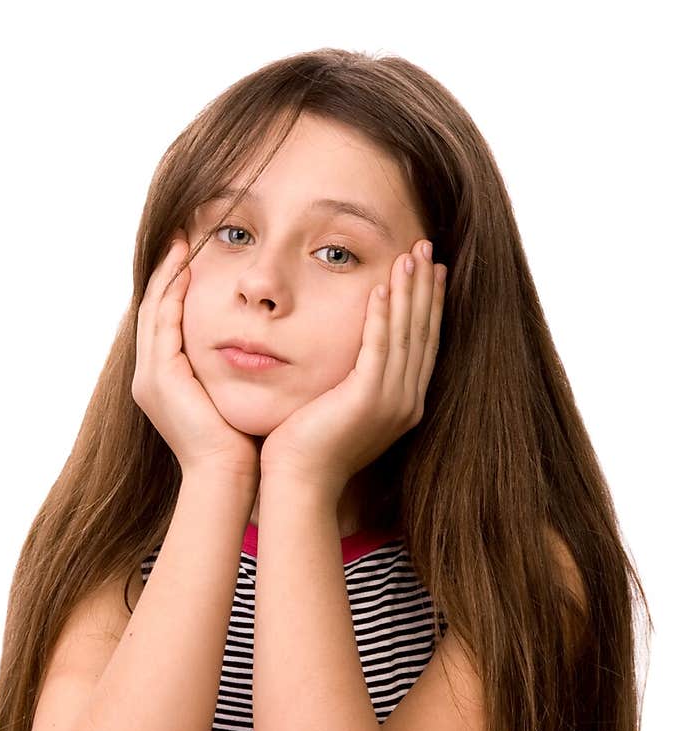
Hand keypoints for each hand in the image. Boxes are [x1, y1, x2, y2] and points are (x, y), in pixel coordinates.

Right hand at [132, 232, 261, 486]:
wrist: (227, 477)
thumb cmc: (240, 443)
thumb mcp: (232, 396)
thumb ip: (233, 368)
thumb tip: (257, 346)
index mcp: (163, 381)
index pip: (165, 321)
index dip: (175, 286)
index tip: (193, 254)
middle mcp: (148, 376)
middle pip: (153, 308)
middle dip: (166, 271)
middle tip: (182, 234)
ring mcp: (150, 376)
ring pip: (154, 309)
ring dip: (168, 273)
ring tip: (183, 241)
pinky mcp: (160, 376)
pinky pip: (164, 321)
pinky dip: (174, 292)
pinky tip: (189, 267)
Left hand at [259, 238, 445, 500]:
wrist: (299, 482)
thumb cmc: (308, 447)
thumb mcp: (339, 405)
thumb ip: (353, 379)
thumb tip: (350, 354)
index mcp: (403, 403)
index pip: (423, 343)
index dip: (429, 304)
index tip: (431, 270)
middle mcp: (406, 402)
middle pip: (422, 333)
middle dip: (425, 288)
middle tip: (427, 248)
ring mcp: (391, 402)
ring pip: (405, 334)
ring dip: (408, 291)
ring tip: (409, 254)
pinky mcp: (368, 400)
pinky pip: (379, 348)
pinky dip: (381, 316)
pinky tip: (380, 287)